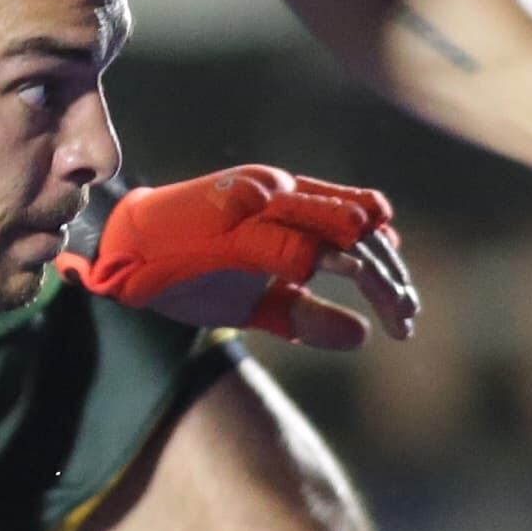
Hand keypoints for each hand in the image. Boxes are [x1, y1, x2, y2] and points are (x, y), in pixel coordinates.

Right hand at [71, 166, 418, 349]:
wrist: (124, 254)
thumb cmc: (192, 274)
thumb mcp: (257, 303)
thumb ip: (305, 314)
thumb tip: (362, 337)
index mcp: (290, 206)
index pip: (357, 230)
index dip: (388, 268)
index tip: (406, 309)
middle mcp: (282, 193)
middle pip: (358, 230)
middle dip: (390, 276)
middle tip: (408, 317)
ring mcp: (259, 201)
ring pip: (336, 232)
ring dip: (374, 274)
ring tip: (397, 310)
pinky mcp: (234, 219)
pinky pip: (288, 239)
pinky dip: (323, 256)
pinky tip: (353, 282)